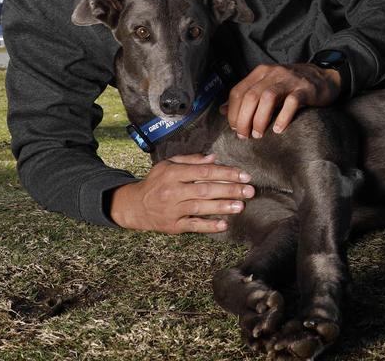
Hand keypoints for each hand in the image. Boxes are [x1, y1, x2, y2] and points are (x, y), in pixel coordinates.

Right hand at [109, 153, 253, 233]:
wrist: (134, 205)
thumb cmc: (156, 182)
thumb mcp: (168, 165)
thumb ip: (191, 160)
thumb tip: (214, 158)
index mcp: (173, 173)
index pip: (205, 172)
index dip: (226, 173)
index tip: (244, 175)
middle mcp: (173, 190)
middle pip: (206, 189)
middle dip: (230, 190)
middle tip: (250, 191)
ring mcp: (172, 209)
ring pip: (201, 207)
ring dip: (222, 207)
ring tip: (241, 206)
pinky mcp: (173, 226)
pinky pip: (193, 226)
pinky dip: (208, 226)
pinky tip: (224, 224)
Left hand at [224, 63, 340, 138]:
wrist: (324, 77)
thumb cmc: (292, 85)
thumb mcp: (266, 86)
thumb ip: (245, 96)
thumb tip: (221, 110)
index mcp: (260, 72)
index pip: (238, 92)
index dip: (232, 112)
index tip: (235, 129)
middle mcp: (273, 73)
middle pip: (250, 96)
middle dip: (243, 119)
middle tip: (244, 136)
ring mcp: (290, 80)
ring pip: (267, 98)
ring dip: (259, 119)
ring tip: (259, 135)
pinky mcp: (305, 89)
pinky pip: (292, 103)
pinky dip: (283, 118)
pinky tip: (279, 130)